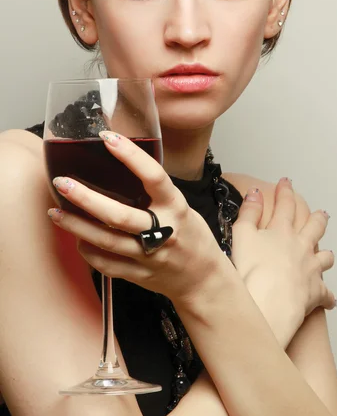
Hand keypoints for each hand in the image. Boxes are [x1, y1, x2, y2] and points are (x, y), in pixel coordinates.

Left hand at [47, 131, 227, 303]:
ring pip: (107, 241)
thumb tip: (120, 163)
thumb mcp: (180, 206)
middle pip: (120, 216)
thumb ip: (154, 191)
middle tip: (63, 183)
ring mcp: (150, 256)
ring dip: (77, 226)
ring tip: (55, 212)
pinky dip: (88, 250)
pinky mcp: (139, 275)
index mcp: (176, 207)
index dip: (131, 156)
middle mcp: (164, 232)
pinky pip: (106, 264)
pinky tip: (77, 238)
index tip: (107, 138)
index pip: (154, 177)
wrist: (202, 277)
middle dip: (87, 199)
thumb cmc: (190, 234)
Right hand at [231, 179, 335, 325]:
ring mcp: (311, 268)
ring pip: (326, 256)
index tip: (286, 182)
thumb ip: (249, 212)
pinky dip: (328, 296)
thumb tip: (255, 192)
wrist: (267, 303)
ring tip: (327, 253)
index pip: (285, 204)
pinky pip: (326, 293)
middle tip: (321, 213)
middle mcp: (301, 246)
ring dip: (326, 253)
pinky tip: (329, 299)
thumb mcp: (241, 234)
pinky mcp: (316, 291)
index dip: (285, 191)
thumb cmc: (251, 270)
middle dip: (317, 218)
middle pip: (314, 227)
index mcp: (282, 230)